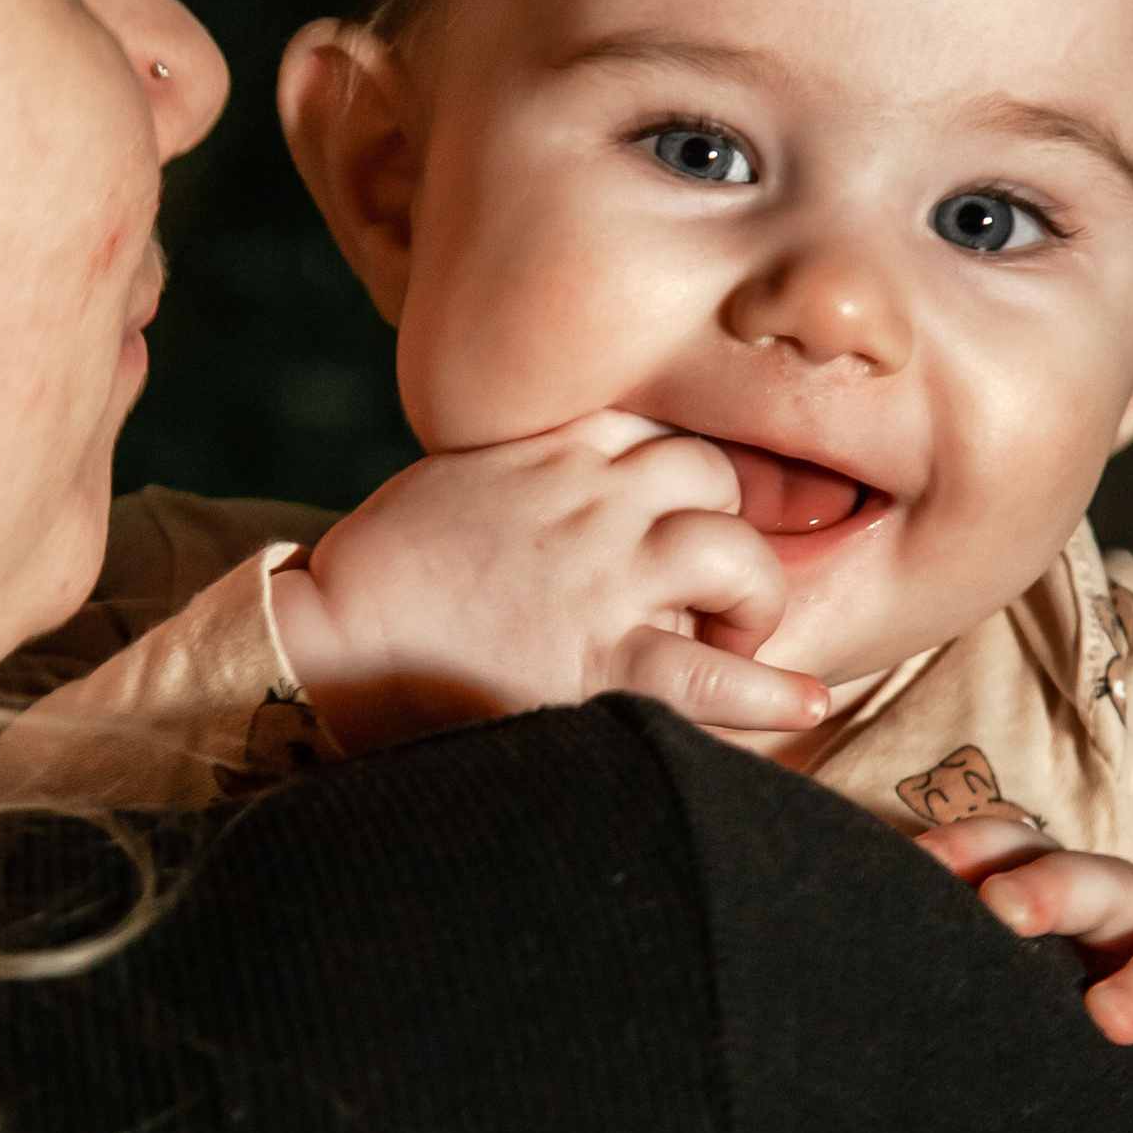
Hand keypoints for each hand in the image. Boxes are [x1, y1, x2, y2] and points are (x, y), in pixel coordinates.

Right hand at [269, 414, 828, 752]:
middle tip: (709, 589)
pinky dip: (770, 689)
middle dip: (728, 530)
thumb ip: (533, 470)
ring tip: (734, 634)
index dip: (690, 481)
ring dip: (751, 595)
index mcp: (554, 448)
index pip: (664, 432)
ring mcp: (600, 580)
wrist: (330, 641)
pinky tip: (803, 701)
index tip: (692, 517)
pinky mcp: (598, 663)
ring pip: (733, 553)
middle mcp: (590, 502)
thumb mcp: (462, 479)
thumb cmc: (386, 570)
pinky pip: (711, 672)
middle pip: (715, 479)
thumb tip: (582, 490)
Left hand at [912, 817, 1132, 1132]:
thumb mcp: (1005, 1008)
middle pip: (1109, 882)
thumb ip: (939, 973)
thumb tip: (802, 961)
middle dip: (1057, 887)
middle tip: (1005, 914)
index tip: (920, 864)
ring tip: (1108, 1017)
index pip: (1023, 851)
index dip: (977, 846)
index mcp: (1068, 910)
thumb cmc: (1064, 1049)